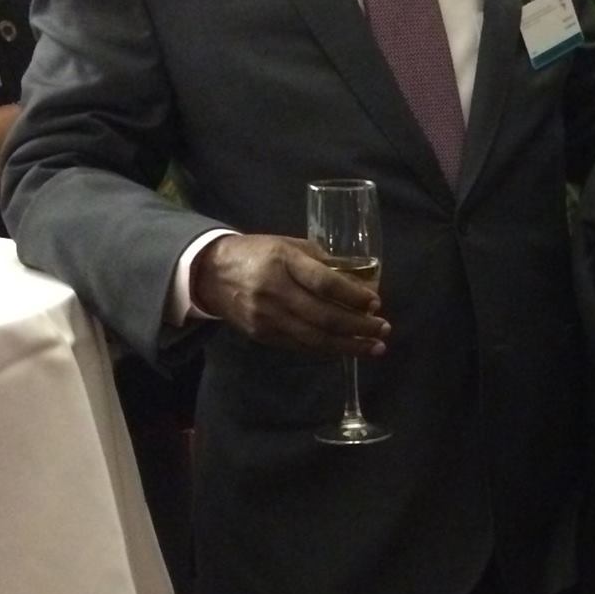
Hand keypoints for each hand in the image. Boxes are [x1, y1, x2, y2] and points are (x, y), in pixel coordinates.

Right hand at [190, 234, 388, 357]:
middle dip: (359, 326)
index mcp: (283, 261)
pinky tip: (346, 348)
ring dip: (349, 345)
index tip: (376, 303)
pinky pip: (301, 346)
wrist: (211, 273)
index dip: (353, 296)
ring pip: (315, 338)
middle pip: (324, 316)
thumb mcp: (288, 245)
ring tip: (375, 347)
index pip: (325, 284)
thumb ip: (321, 261)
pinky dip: (327, 348)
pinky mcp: (262, 335)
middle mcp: (274, 291)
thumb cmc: (258, 254)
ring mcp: (267, 317)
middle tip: (383, 329)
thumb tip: (359, 281)